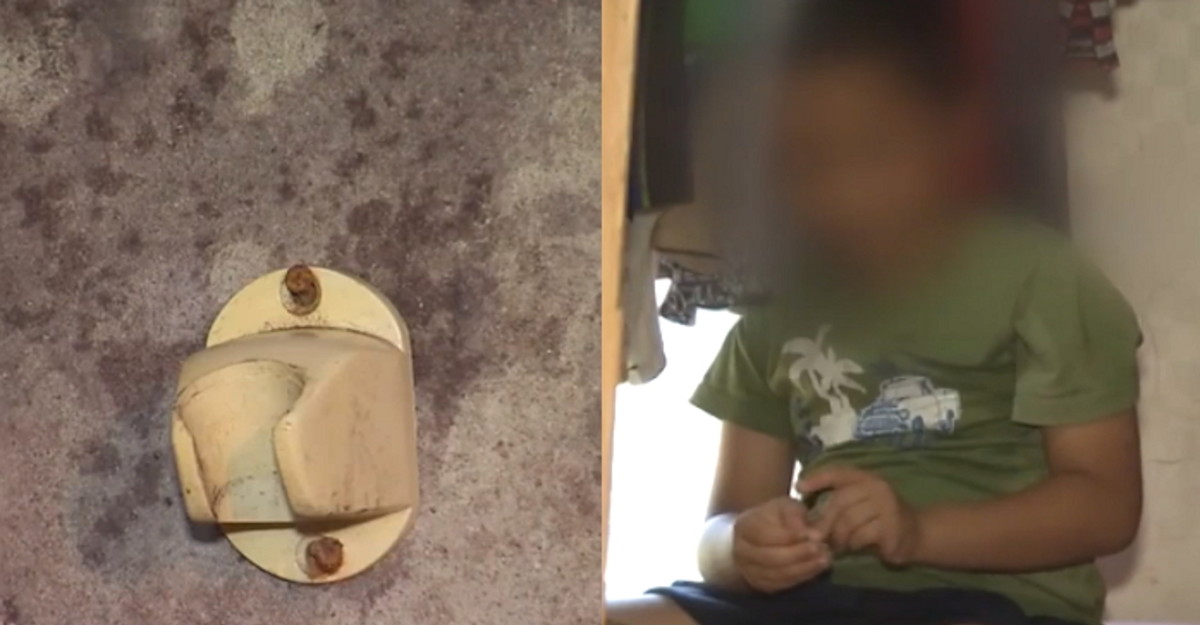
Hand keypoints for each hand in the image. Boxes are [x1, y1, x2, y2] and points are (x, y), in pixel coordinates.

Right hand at [732, 497, 830, 592]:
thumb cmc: (775, 517)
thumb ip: (795, 514)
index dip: (789, 536)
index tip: (812, 534)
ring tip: (824, 559)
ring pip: (778, 574)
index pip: (764, 535)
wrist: (759, 536)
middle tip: (821, 548)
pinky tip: (815, 569)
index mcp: (744, 527)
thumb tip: (810, 533)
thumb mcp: (784, 506)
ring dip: (804, 568)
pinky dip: (801, 578)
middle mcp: (741, 551)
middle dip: (799, 554)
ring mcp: (749, 571)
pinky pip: (782, 584)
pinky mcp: (760, 584)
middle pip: (771, 557)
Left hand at [797, 467, 923, 565]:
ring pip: (848, 521)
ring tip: (839, 545)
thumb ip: (837, 503)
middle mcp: (877, 486)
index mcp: (866, 477)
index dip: (817, 478)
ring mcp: (886, 504)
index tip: (799, 487)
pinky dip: (853, 545)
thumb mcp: (859, 504)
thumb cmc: (879, 519)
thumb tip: (806, 515)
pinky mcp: (892, 525)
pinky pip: (861, 536)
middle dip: (825, 522)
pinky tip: (855, 548)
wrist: (915, 534)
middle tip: (818, 537)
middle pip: (839, 501)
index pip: (838, 472)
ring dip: (839, 537)